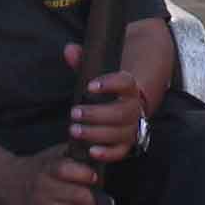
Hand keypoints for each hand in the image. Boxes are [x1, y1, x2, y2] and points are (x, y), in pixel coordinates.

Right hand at [0, 143, 103, 204]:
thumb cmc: (35, 168)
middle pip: (77, 196)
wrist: (4, 182)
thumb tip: (99, 154)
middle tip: (108, 202)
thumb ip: (74, 153)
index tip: (96, 178)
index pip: (67, 171)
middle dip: (96, 201)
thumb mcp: (51, 154)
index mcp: (48, 168)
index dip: (85, 174)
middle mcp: (45, 188)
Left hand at [62, 44, 148, 162]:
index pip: (126, 82)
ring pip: (121, 133)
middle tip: (73, 112)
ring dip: (97, 133)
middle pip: (122, 113)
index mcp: (129, 88)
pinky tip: (91, 151)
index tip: (89, 86)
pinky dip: (108, 153)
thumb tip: (69, 50)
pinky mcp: (126, 144)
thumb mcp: (94, 73)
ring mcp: (132, 128)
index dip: (110, 84)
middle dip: (97, 114)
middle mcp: (134, 108)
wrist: (124, 106)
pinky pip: (121, 151)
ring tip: (74, 130)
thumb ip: (82, 61)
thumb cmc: (104, 90)